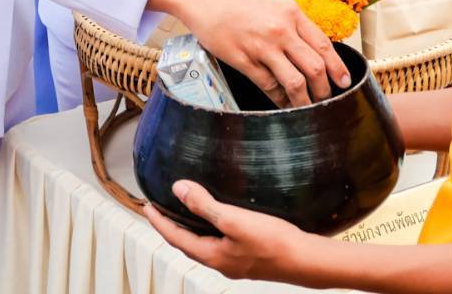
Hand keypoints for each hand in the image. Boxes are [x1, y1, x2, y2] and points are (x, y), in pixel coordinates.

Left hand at [144, 181, 314, 282]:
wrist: (305, 260)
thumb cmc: (272, 243)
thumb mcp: (233, 220)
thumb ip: (204, 205)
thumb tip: (178, 189)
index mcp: (211, 256)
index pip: (174, 237)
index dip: (158, 222)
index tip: (146, 207)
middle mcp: (220, 262)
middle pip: (186, 243)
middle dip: (171, 226)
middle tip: (160, 210)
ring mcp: (235, 262)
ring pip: (203, 243)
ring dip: (190, 228)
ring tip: (184, 212)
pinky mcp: (249, 256)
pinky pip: (220, 242)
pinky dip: (210, 229)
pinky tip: (219, 219)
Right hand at [152, 0, 348, 106]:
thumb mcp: (273, 2)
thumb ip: (293, 23)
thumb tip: (312, 47)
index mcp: (291, 13)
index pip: (323, 46)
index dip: (337, 68)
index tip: (344, 81)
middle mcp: (280, 30)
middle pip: (314, 67)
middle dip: (324, 89)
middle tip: (326, 99)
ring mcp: (262, 46)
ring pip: (295, 82)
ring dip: (305, 100)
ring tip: (307, 108)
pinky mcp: (243, 59)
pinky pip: (269, 86)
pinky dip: (280, 99)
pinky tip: (283, 103)